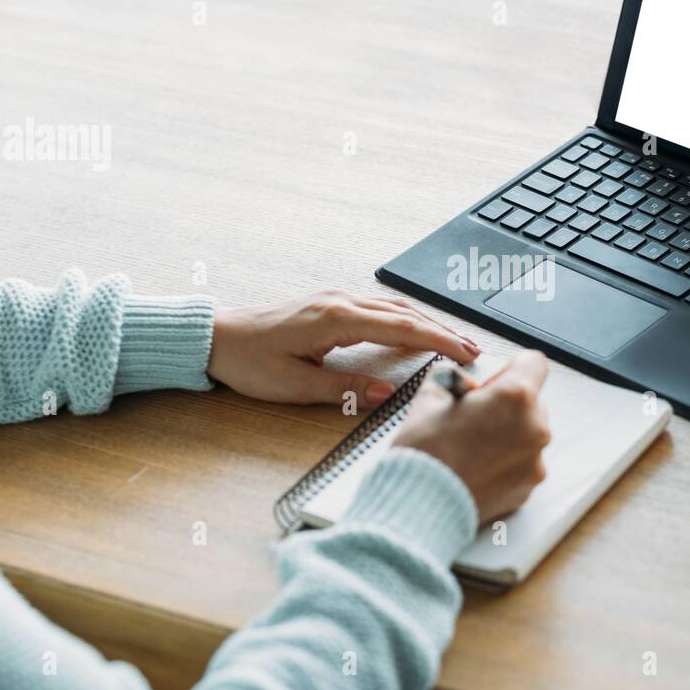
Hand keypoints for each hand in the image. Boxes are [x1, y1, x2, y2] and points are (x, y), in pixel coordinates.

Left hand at [207, 291, 478, 406]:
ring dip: (427, 322)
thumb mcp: (296, 385)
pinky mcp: (330, 301)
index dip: (438, 342)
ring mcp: (335, 297)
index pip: (401, 329)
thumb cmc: (249, 361)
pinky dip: (406, 318)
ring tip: (454, 341)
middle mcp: (340, 301)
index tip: (465, 353)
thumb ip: (345, 389)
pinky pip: (379, 307)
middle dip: (442, 331)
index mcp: (336, 318)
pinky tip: (417, 329)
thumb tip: (387, 393)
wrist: (216, 336)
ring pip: (394, 307)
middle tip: (474, 349)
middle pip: (405, 313)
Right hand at [393, 351, 550, 523]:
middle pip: (531, 401)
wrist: (420, 504)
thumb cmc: (426, 451)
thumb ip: (454, 376)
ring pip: (527, 434)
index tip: (490, 382)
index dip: (509, 368)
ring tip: (471, 445)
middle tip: (473, 416)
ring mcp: (534, 461)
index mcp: (516, 397)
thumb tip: (461, 379)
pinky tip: (476, 466)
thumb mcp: (431, 394)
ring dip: (507, 433)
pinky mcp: (528, 487)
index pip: (534, 363)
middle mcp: (534, 428)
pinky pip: (522, 463)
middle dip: (506, 404)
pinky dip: (504, 461)